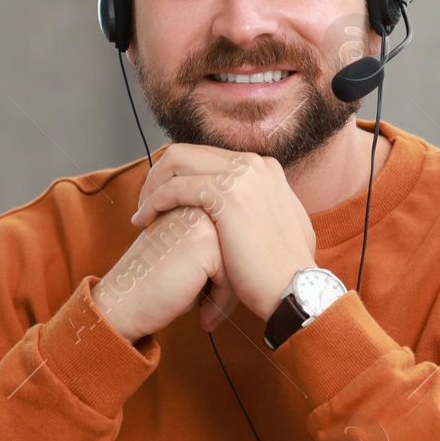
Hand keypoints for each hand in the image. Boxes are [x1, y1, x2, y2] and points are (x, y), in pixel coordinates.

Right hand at [92, 205, 239, 342]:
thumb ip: (212, 245)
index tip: (207, 297)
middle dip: (230, 284)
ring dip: (228, 295)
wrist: (121, 304)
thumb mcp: (184, 256)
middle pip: (238, 246)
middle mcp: (197, 205)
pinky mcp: (205, 244)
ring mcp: (202, 221)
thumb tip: (249, 257)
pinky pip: (234, 276)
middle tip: (211, 310)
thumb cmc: (153, 286)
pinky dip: (222, 303)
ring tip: (208, 313)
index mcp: (191, 203)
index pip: (230, 236)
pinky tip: (204, 318)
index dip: (225, 273)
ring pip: (239, 261)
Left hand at [130, 144, 315, 319]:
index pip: (208, 156)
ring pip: (177, 161)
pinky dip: (154, 201)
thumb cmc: (284, 270)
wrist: (297, 289)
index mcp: (263, 168)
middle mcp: (253, 163)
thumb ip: (262, 207)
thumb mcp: (279, 226)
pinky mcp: (226, 194)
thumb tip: (249, 210)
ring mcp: (241, 175)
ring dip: (152, 185)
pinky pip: (175, 186)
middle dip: (161, 175)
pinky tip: (144, 220)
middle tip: (147, 203)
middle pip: (188, 152)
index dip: (180, 175)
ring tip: (142, 212)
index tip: (166, 199)